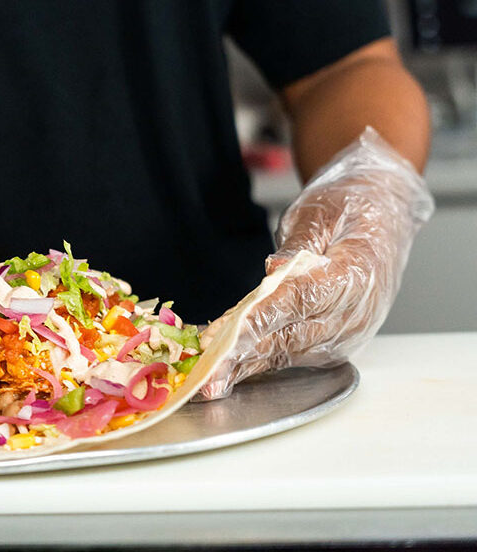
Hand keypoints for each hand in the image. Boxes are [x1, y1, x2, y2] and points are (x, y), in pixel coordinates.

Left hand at [199, 127, 433, 398]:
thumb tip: (274, 271)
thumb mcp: (321, 210)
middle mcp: (353, 313)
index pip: (300, 301)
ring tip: (209, 382)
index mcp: (354, 275)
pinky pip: (291, 354)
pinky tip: (228, 369)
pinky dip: (257, 361)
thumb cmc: (349, 206)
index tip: (224, 335)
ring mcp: (346, 333)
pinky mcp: (334, 343)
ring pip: (287, 352)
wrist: (383, 214)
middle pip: (289, 337)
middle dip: (242, 354)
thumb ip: (299, 243)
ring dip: (245, 366)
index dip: (259, 319)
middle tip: (206, 372)